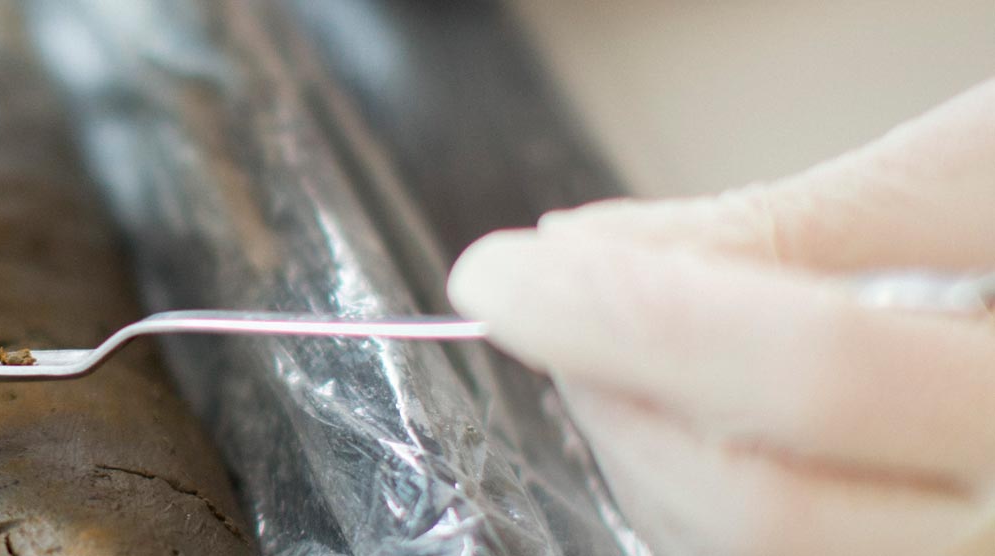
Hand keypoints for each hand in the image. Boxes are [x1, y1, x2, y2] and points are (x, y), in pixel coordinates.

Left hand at [449, 78, 994, 554]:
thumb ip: (794, 224)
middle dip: (611, 393)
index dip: (629, 319)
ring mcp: (972, 555)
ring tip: (608, 338)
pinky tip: (674, 404)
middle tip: (541, 297)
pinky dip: (689, 483)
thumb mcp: (986, 174)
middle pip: (763, 504)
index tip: (500, 270)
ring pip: (754, 554)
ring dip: (636, 441)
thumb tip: (591, 251)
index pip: (811, 376)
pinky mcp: (928, 553)